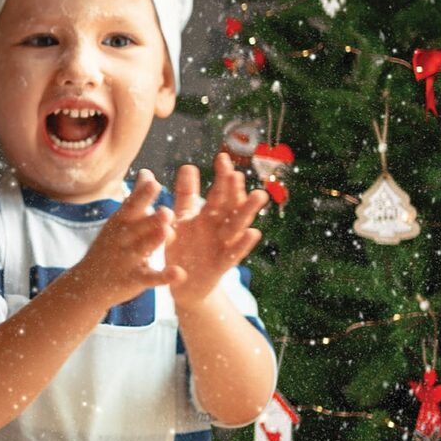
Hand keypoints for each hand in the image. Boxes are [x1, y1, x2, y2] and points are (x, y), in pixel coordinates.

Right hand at [70, 170, 183, 307]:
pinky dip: (164, 277)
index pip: (131, 206)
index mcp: (120, 222)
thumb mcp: (119, 221)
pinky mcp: (134, 279)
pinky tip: (179, 274)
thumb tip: (147, 172)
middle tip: (167, 210)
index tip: (154, 183)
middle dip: (151, 219)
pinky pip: (150, 277)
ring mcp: (127, 259)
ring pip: (143, 249)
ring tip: (167, 233)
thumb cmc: (110, 246)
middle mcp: (122, 239)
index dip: (142, 196)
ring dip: (154, 241)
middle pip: (138, 227)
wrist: (88, 283)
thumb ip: (137, 198)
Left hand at [167, 153, 268, 306]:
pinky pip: (233, 254)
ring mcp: (222, 245)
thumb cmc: (184, 248)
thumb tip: (189, 166)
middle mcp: (219, 228)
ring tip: (259, 195)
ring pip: (237, 226)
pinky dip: (243, 244)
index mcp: (208, 216)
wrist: (182, 284)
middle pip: (229, 206)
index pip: (218, 192)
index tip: (222, 156)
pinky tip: (253, 232)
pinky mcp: (221, 265)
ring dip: (247, 211)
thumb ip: (185, 196)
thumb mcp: (181, 220)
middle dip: (234, 190)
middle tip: (237, 173)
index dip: (221, 176)